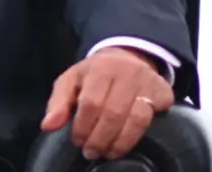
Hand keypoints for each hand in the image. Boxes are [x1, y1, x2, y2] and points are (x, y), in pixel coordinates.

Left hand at [40, 47, 172, 159]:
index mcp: (101, 67)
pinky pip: (152, 121)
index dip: (83, 126)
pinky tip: (124, 144)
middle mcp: (128, 73)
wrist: (128, 58)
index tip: (77, 140)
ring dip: (119, 142)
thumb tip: (47, 125)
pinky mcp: (164, 93)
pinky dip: (136, 137)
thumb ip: (58, 102)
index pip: (91, 102)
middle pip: (114, 113)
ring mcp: (148, 83)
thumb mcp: (71, 80)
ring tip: (107, 153)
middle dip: (100, 138)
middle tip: (90, 151)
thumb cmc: (95, 73)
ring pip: (137, 120)